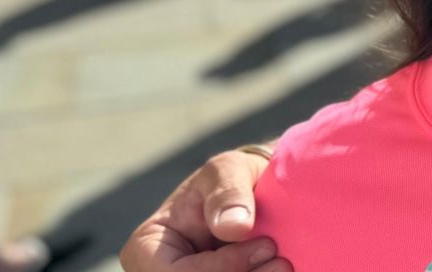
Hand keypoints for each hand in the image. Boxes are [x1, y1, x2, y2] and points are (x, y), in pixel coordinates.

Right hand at [119, 150, 288, 271]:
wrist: (255, 195)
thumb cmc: (232, 178)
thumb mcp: (228, 169)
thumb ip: (228, 192)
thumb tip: (234, 226)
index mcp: (148, 248)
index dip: (221, 267)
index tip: (266, 246)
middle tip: (283, 261)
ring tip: (283, 265)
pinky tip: (276, 270)